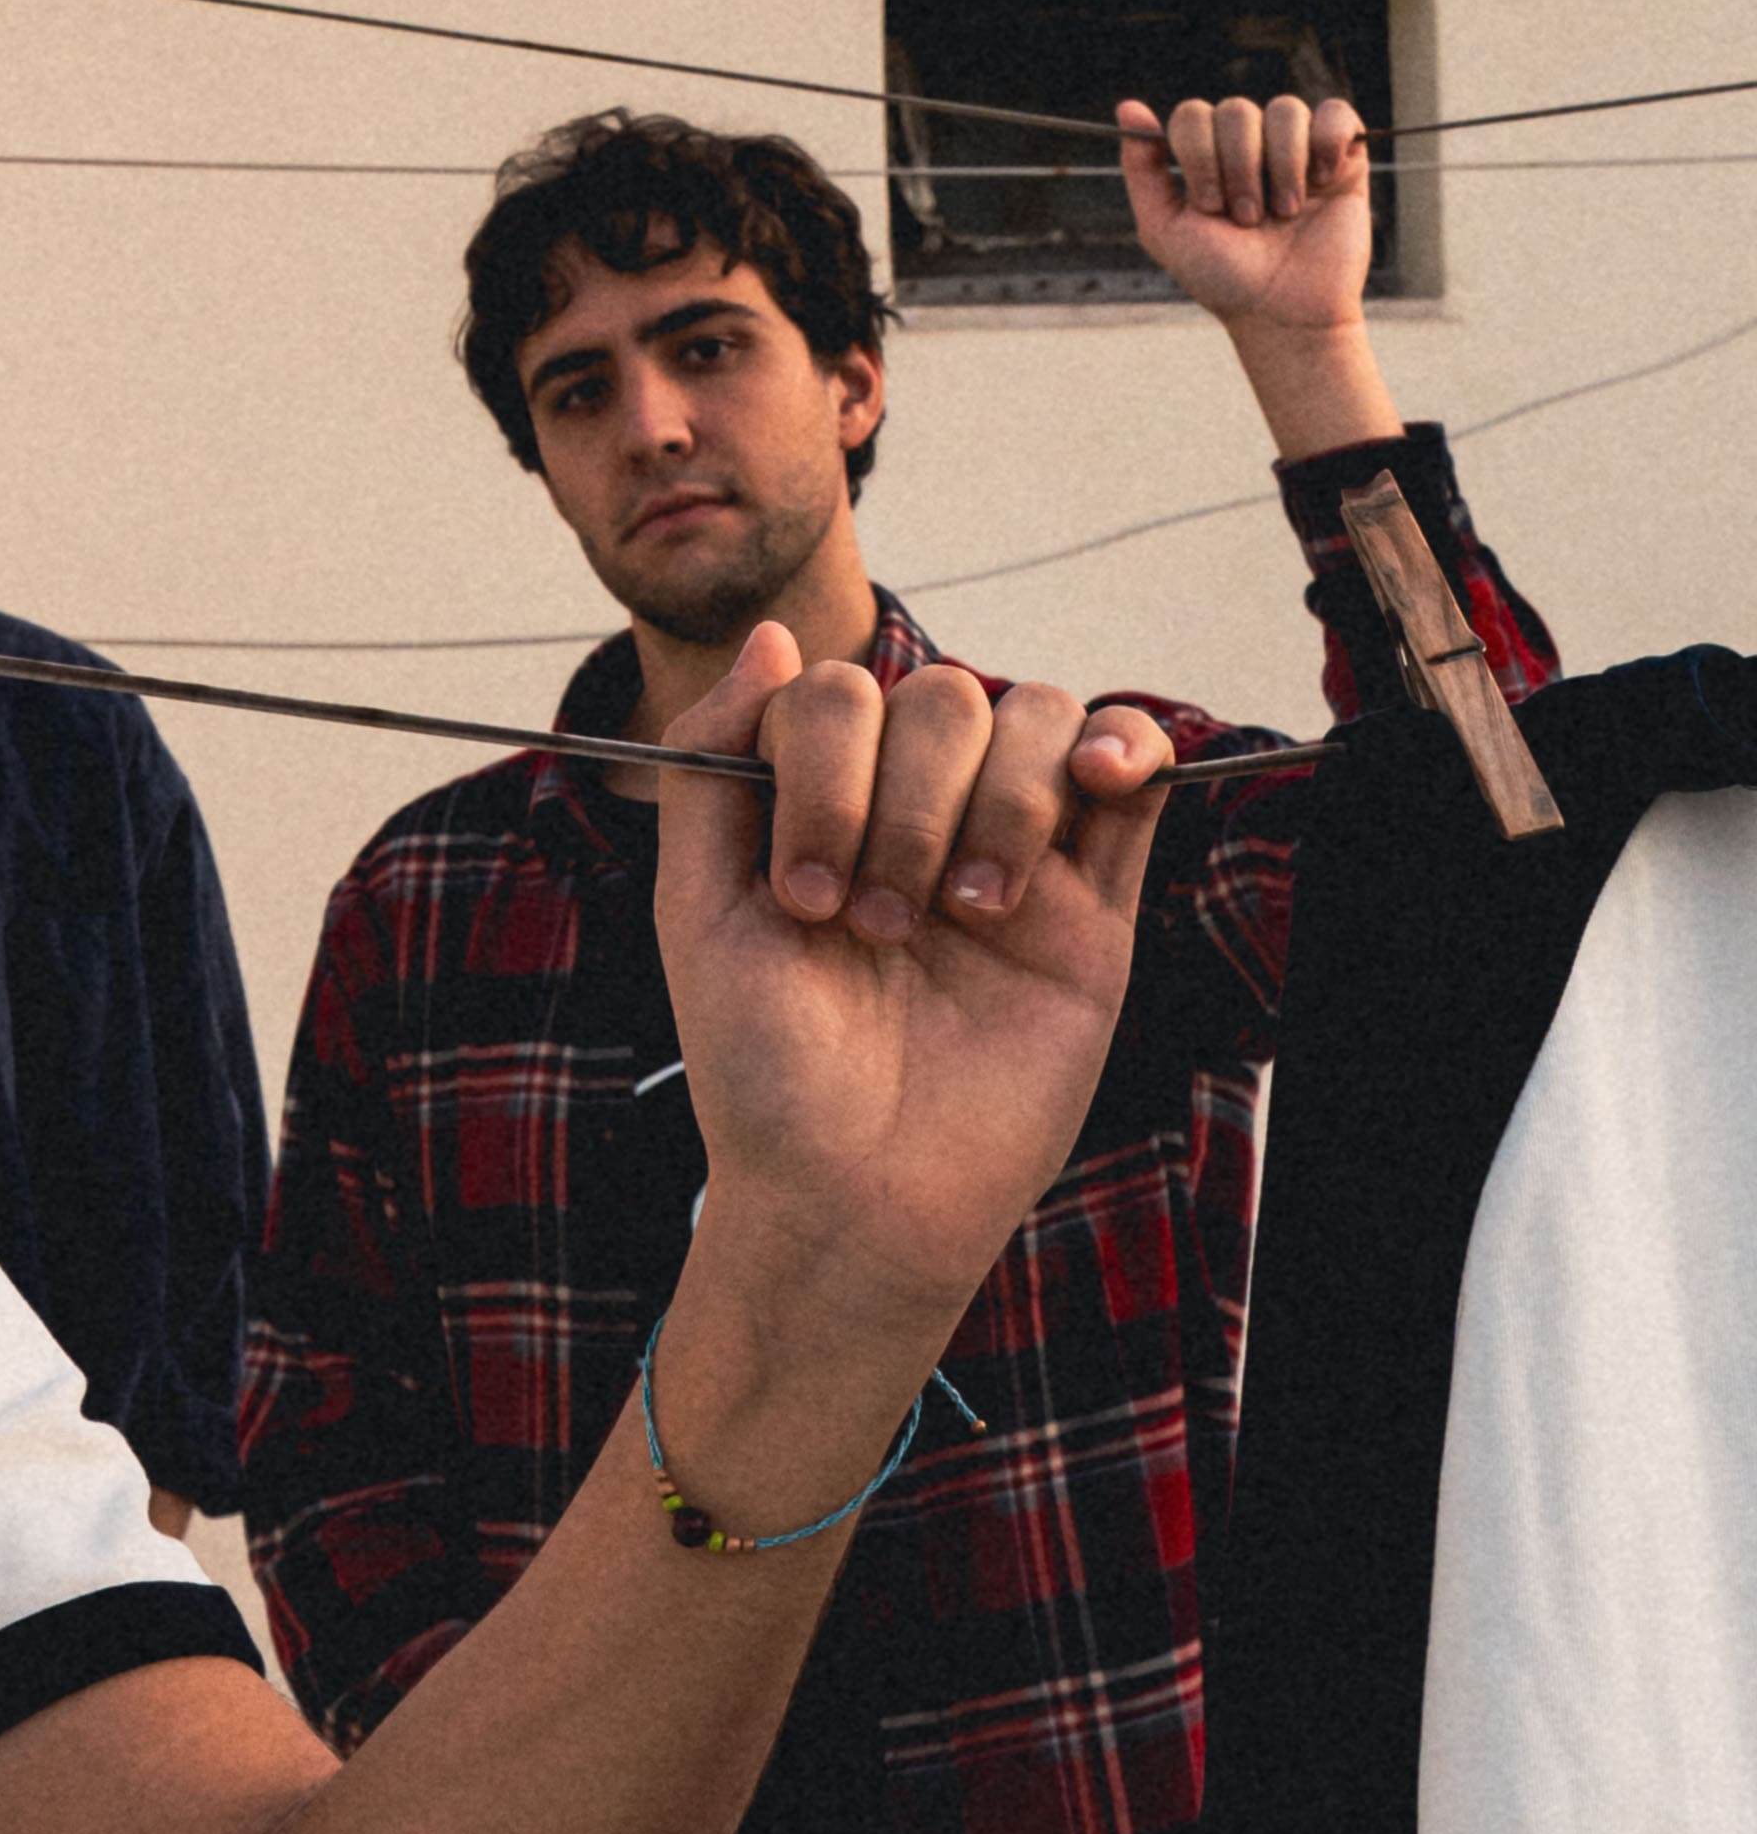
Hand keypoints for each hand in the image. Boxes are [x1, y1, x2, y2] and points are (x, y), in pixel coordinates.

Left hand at [654, 621, 1174, 1363]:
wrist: (853, 1197)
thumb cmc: (766, 1071)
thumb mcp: (700, 908)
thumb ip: (717, 763)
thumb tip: (774, 635)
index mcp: (822, 805)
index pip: (842, 694)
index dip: (824, 767)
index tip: (802, 894)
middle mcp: (916, 815)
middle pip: (944, 699)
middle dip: (903, 801)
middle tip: (872, 921)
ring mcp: (1009, 854)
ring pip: (1035, 722)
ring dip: (996, 800)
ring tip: (962, 913)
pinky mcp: (1093, 910)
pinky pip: (1134, 782)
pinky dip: (1127, 746)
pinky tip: (1097, 776)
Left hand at [1118, 93, 1397, 454]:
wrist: (1284, 312)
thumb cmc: (1222, 276)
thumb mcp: (1164, 227)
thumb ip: (1142, 169)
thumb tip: (1128, 107)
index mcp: (1207, 156)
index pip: (1193, 115)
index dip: (1199, 156)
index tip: (1210, 206)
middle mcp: (1251, 146)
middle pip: (1237, 111)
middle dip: (1238, 168)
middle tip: (1248, 217)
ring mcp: (1298, 150)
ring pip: (1286, 109)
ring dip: (1282, 165)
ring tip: (1285, 212)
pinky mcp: (1344, 160)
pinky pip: (1337, 113)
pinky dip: (1327, 140)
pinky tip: (1322, 180)